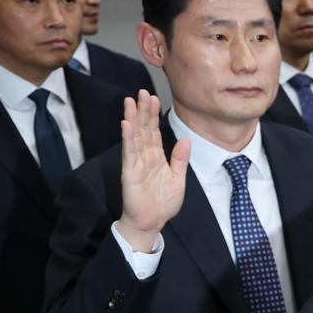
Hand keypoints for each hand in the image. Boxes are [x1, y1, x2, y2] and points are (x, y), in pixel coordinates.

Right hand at [115, 90, 187, 251]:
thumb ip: (180, 159)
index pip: (154, 131)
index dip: (153, 115)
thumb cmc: (163, 202)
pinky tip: (126, 125)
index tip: (155, 97)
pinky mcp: (131, 172)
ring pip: (134, 136)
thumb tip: (186, 140)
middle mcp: (144, 156)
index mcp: (156, 157)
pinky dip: (128, 138)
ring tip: (131, 101)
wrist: (152, 221)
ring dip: (132, 118)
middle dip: (142, 110)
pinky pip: (129, 153)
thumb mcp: (178, 178)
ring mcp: (136, 163)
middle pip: (143, 129)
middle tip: (142, 92)